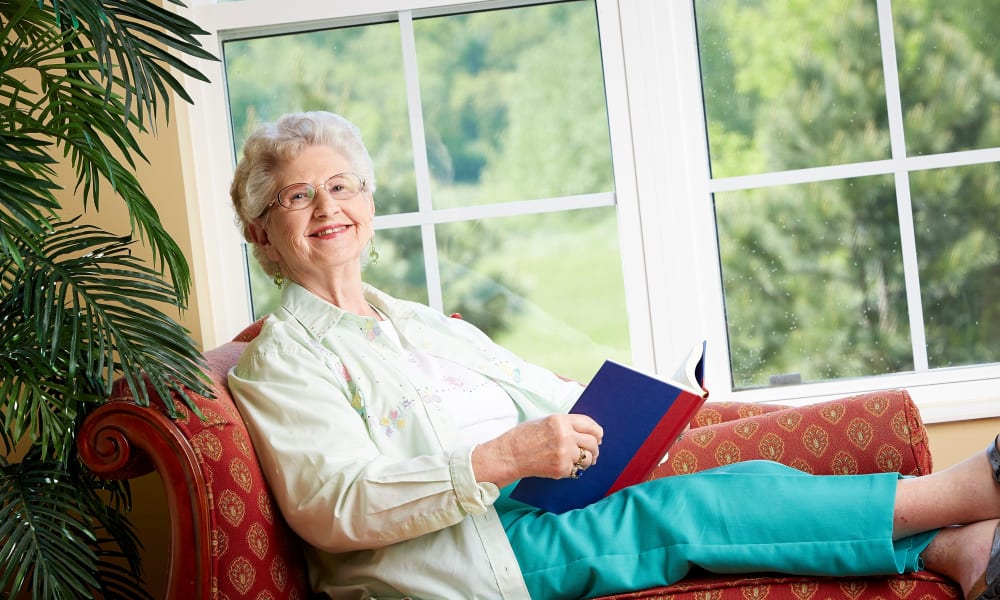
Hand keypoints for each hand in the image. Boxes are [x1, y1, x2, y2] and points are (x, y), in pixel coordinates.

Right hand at [472, 414, 602, 487]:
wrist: (510, 455)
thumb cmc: (524, 437)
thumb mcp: (545, 422)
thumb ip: (565, 425)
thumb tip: (587, 433)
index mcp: (560, 421)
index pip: (589, 425)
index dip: (597, 431)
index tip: (598, 436)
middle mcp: (565, 436)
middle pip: (592, 442)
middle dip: (594, 448)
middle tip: (592, 451)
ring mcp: (564, 454)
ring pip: (588, 458)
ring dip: (587, 460)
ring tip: (580, 460)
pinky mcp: (561, 469)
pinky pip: (577, 470)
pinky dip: (574, 469)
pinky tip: (566, 466)